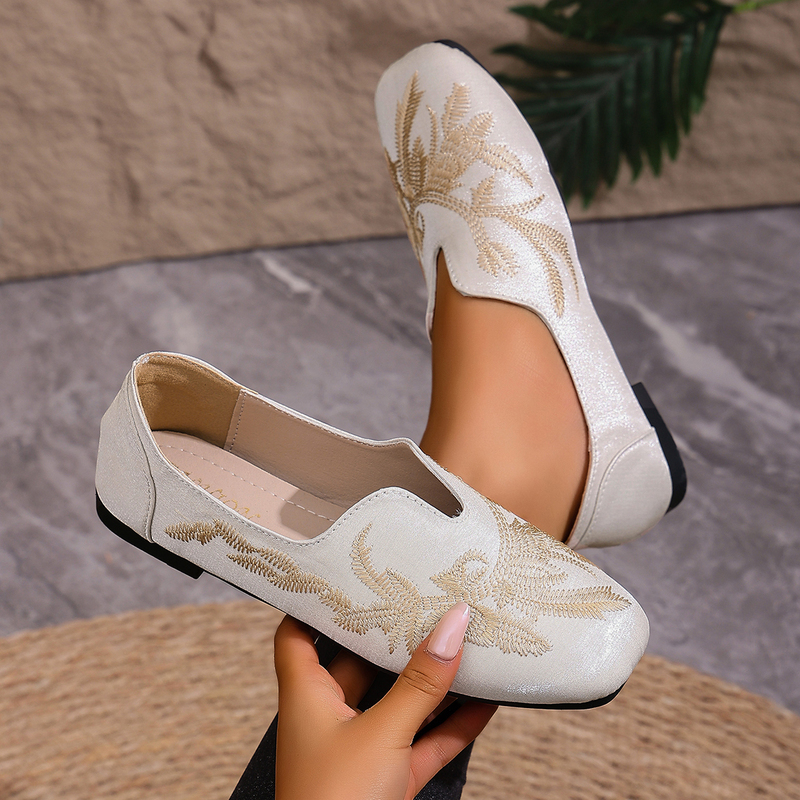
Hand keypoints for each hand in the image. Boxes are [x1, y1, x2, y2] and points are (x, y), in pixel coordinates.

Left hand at [274, 603, 496, 799]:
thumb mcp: (381, 733)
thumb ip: (420, 683)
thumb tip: (452, 626)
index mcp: (307, 696)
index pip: (296, 635)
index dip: (313, 603)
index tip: (343, 574)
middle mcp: (331, 716)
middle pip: (359, 661)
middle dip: (392, 636)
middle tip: (423, 599)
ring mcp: (363, 748)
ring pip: (400, 701)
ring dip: (431, 679)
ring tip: (463, 642)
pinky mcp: (389, 779)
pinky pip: (425, 740)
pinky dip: (452, 723)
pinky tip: (484, 702)